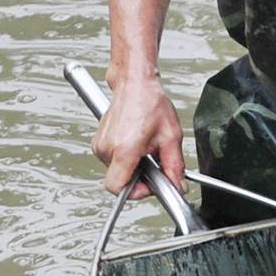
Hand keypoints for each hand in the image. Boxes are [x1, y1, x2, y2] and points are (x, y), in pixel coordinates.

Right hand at [92, 75, 186, 198]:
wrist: (134, 82)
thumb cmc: (149, 102)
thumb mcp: (170, 136)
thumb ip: (175, 165)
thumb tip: (177, 185)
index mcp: (124, 149)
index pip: (117, 188)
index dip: (135, 192)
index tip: (150, 184)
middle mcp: (107, 148)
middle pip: (118, 180)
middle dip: (138, 177)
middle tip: (153, 163)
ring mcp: (100, 144)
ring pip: (115, 171)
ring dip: (132, 166)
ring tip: (145, 148)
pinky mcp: (98, 141)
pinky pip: (111, 160)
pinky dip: (124, 158)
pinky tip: (136, 144)